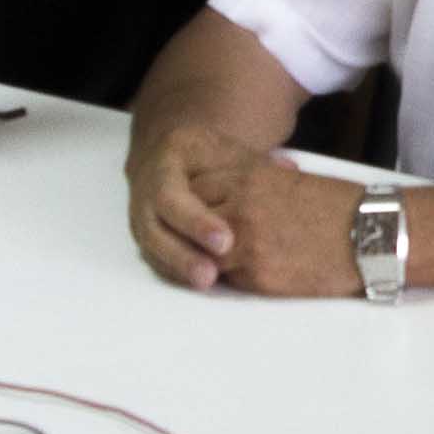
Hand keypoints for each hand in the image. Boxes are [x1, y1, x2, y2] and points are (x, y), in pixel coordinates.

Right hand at [129, 115, 264, 289]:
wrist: (174, 159)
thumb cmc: (214, 156)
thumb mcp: (231, 151)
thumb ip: (257, 164)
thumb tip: (290, 168)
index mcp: (170, 157)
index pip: (176, 194)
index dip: (198, 221)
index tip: (227, 241)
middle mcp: (148, 186)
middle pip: (158, 224)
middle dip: (184, 251)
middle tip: (211, 274)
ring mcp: (143, 212)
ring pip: (152, 244)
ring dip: (178, 266)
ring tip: (207, 281)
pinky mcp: (147, 234)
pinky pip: (154, 256)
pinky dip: (174, 271)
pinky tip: (195, 282)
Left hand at [187, 155, 363, 299]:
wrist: (371, 235)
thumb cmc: (338, 207)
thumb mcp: (289, 180)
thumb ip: (253, 184)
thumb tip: (228, 194)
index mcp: (249, 177)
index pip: (197, 186)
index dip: (197, 200)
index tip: (201, 208)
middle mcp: (241, 207)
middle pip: (191, 219)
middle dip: (193, 230)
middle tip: (203, 239)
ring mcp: (247, 243)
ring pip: (201, 252)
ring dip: (207, 257)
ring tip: (222, 260)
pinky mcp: (258, 275)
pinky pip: (226, 277)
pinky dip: (230, 276)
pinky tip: (249, 272)